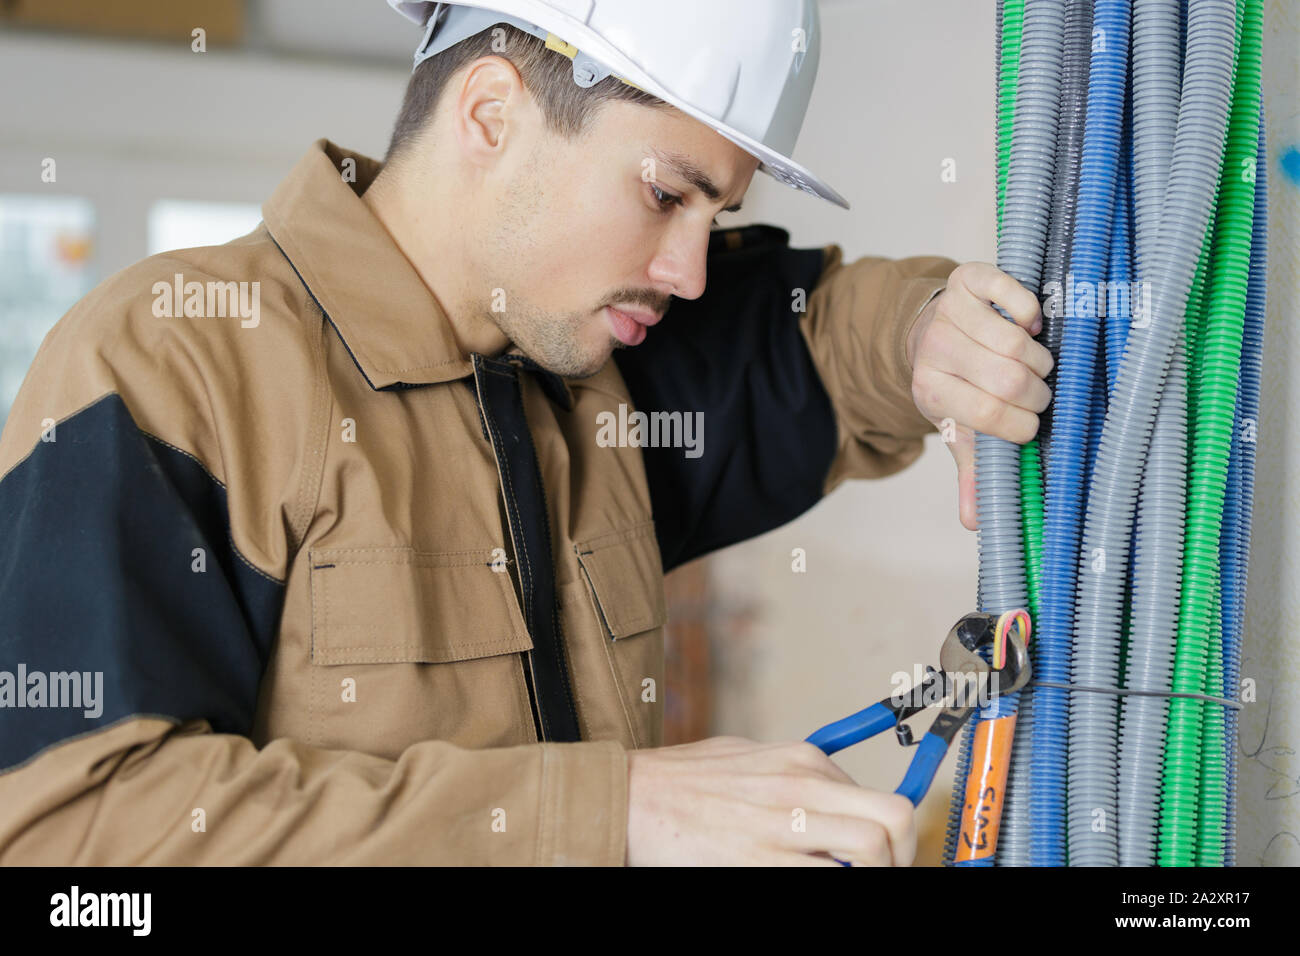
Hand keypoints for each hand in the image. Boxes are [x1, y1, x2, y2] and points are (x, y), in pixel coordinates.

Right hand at [625, 736, 915, 865]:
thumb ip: (792, 774)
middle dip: (901, 856)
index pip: (879, 798)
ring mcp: (782, 824)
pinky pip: (821, 878)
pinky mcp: (759, 860)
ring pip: (870, 850)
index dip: (891, 839)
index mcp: (802, 760)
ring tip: (847, 880)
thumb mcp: (747, 756)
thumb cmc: (682, 780)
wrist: (630, 798)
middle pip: (894, 818)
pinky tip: (806, 880)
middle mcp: (801, 786)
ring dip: (871, 873)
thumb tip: (832, 796)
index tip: (885, 859)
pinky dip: (829, 882)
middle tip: (883, 873)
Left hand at [906, 262, 1053, 530]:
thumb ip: (973, 471)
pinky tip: (1030, 325)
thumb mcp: (961, 428)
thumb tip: (976, 522)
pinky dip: (1028, 309)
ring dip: (1039, 357)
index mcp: (930, 392)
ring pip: (1016, 340)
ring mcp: (950, 312)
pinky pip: (1006, 288)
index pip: (990, 416)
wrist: (932, 333)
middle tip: (1038, 395)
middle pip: (1008, 378)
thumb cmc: (958, 386)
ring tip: (1035, 365)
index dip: (1021, 425)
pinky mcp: (967, 278)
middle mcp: (934, 350)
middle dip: (1036, 392)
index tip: (1029, 425)